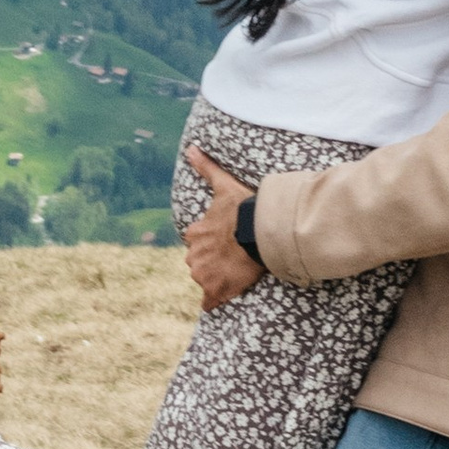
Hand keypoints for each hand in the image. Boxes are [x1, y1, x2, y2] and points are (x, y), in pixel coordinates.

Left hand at [183, 149, 265, 307]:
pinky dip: (212, 301)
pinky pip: (209, 301)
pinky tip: (218, 301)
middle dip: (211, 260)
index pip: (196, 240)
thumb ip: (206, 168)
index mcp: (194, 234)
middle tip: (232, 255)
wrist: (258, 233)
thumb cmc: (241, 209)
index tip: (224, 238)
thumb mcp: (222, 185)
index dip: (210, 240)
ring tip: (235, 272)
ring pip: (204, 278)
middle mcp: (193, 256)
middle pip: (199, 261)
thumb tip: (191, 148)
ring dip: (216, 277)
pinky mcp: (216, 289)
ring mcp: (204, 275)